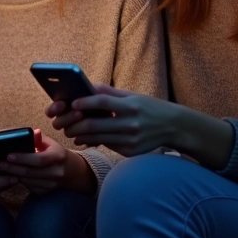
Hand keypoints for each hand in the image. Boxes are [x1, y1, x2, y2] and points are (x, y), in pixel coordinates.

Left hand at [0, 131, 92, 194]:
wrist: (70, 170)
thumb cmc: (54, 152)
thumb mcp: (49, 143)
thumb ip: (36, 138)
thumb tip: (21, 132)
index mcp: (58, 156)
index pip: (39, 159)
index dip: (23, 158)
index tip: (9, 155)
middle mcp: (57, 172)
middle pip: (31, 172)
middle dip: (12, 168)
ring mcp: (52, 184)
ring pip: (28, 181)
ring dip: (13, 175)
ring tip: (0, 168)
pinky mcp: (46, 191)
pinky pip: (29, 187)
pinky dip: (19, 181)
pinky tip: (11, 175)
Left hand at [50, 84, 176, 156]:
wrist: (175, 127)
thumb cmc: (149, 108)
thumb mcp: (133, 96)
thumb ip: (109, 93)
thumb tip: (86, 87)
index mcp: (130, 106)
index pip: (101, 102)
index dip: (84, 102)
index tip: (71, 103)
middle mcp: (130, 123)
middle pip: (94, 125)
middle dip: (74, 125)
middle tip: (63, 124)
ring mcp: (130, 139)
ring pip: (97, 138)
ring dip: (80, 136)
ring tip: (72, 132)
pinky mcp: (130, 151)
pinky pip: (106, 146)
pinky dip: (93, 142)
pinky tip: (86, 139)